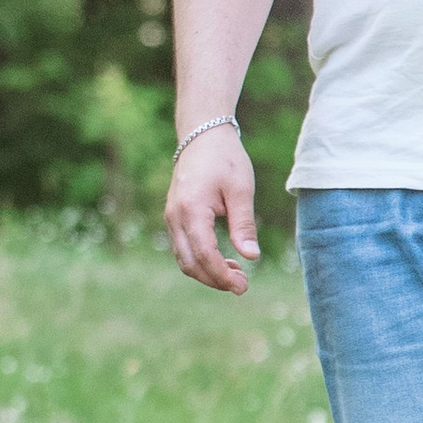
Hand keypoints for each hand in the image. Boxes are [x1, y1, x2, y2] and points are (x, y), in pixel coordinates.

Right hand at [166, 129, 258, 294]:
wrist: (202, 136)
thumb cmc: (225, 159)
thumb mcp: (241, 190)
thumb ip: (243, 224)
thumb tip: (252, 256)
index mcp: (190, 211)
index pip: (204, 255)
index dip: (222, 275)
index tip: (242, 286)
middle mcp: (174, 217)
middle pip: (189, 263)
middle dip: (214, 280)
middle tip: (242, 286)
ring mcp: (171, 218)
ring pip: (184, 259)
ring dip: (208, 272)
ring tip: (237, 274)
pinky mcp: (174, 217)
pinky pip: (183, 248)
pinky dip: (201, 260)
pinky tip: (225, 260)